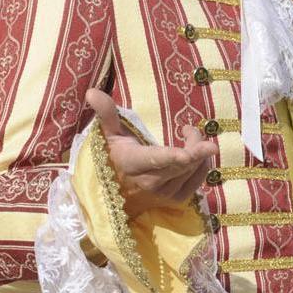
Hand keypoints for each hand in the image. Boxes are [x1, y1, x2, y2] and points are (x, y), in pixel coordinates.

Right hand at [85, 88, 217, 216]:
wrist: (114, 189)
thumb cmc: (114, 154)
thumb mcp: (108, 132)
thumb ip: (106, 112)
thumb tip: (91, 92)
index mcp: (131, 162)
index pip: (155, 159)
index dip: (174, 156)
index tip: (192, 152)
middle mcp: (148, 182)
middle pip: (180, 165)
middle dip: (195, 145)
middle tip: (189, 128)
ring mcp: (162, 194)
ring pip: (189, 172)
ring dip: (197, 153)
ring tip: (189, 135)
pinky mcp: (172, 200)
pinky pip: (195, 183)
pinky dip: (201, 167)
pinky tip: (197, 155)